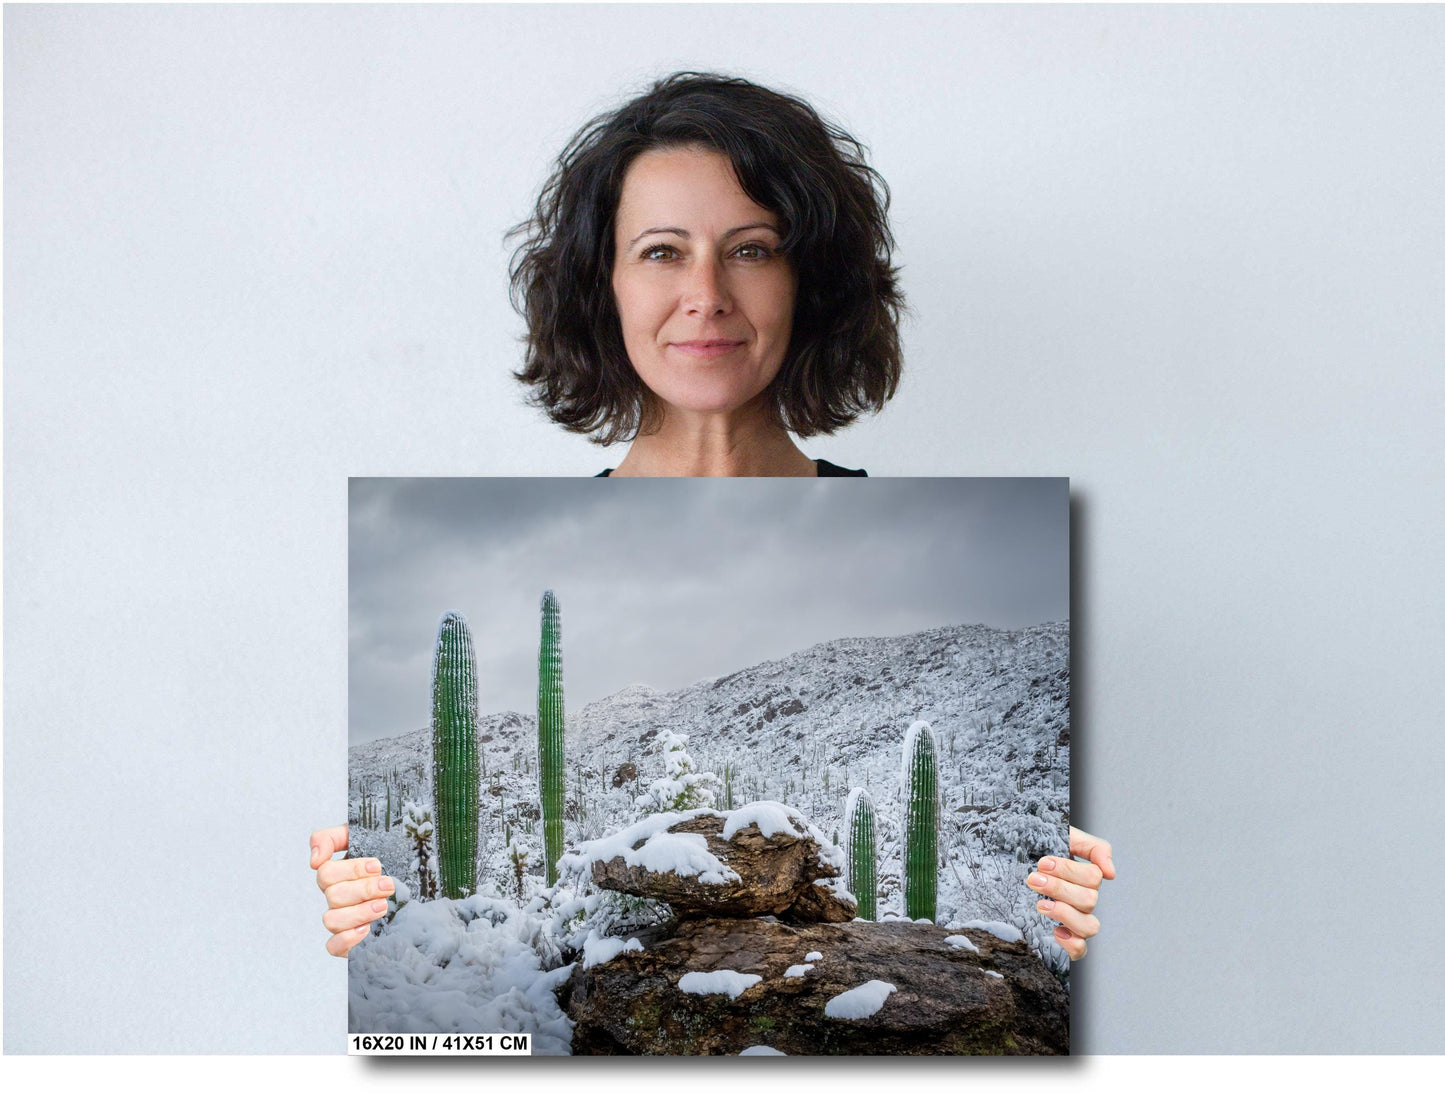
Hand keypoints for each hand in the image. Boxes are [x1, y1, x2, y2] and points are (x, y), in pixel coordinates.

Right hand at [310, 825, 394, 957]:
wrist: (420, 882)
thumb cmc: (392, 855)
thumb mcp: (367, 835)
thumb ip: (332, 837)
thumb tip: (314, 859)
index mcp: (338, 874)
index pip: (326, 873)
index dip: (351, 870)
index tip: (377, 865)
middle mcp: (338, 897)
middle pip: (333, 896)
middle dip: (364, 890)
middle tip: (388, 885)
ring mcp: (343, 919)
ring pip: (332, 920)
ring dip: (359, 913)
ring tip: (384, 906)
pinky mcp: (351, 941)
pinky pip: (333, 946)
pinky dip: (347, 939)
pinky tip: (367, 930)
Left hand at [1026, 826, 1114, 960]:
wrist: (1006, 860)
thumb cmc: (1036, 847)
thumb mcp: (1065, 836)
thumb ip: (1094, 847)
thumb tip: (1111, 873)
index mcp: (1084, 877)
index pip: (1093, 877)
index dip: (1069, 871)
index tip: (1042, 863)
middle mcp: (1083, 900)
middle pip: (1089, 900)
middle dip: (1059, 888)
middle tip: (1033, 879)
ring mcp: (1074, 920)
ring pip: (1089, 926)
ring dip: (1064, 914)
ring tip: (1040, 905)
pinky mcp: (1063, 938)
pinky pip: (1079, 950)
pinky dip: (1071, 943)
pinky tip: (1054, 931)